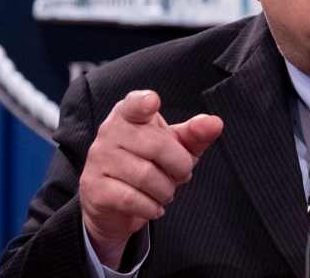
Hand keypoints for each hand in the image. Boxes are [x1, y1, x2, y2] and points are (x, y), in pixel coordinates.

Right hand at [79, 90, 222, 268]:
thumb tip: (215, 123)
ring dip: (166, 190)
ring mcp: (98, 159)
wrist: (115, 204)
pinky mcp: (94, 187)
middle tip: (182, 174)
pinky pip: (131, 198)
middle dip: (179, 165)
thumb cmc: (150, 164)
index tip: (152, 101)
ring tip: (166, 191)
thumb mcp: (176, 147)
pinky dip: (151, 207)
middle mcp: (109, 131)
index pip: (134, 104)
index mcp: (129, 114)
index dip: (143, 102)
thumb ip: (195, 133)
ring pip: (145, 176)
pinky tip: (155, 207)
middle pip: (157, 146)